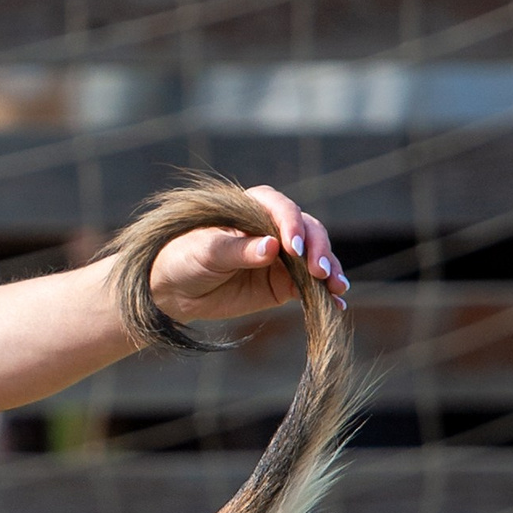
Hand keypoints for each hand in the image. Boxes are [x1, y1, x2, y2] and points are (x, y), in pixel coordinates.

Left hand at [146, 185, 347, 326]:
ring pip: (315, 257)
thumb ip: (238, 250)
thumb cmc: (184, 258)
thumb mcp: (207, 252)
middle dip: (317, 250)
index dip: (291, 226)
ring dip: (330, 270)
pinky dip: (325, 294)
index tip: (292, 249)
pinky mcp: (284, 282)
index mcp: (253, 208)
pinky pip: (310, 285)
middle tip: (320, 272)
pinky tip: (337, 304)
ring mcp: (283, 256)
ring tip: (338, 288)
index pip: (281, 209)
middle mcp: (274, 227)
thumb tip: (271, 247)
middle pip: (308, 231)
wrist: (174, 290)